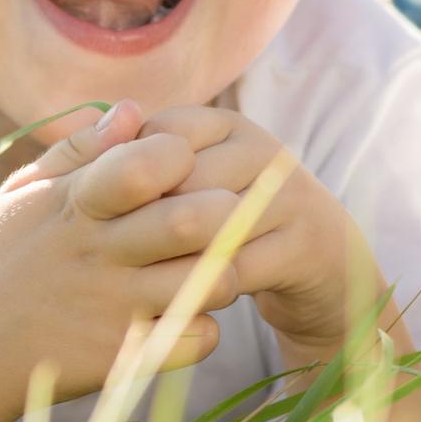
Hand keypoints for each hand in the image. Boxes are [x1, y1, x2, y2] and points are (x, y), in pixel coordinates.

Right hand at [0, 100, 228, 421]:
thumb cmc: (2, 262)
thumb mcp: (22, 197)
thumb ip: (79, 151)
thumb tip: (134, 109)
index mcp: (77, 205)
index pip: (150, 163)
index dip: (178, 155)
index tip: (174, 166)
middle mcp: (100, 255)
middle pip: (196, 219)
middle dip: (222, 209)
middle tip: (213, 215)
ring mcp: (115, 311)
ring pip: (215, 280)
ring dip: (224, 270)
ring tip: (202, 266)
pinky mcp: (125, 360)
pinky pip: (202, 338)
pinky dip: (205, 328)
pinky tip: (183, 315)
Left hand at [131, 106, 383, 362]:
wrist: (320, 267)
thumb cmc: (231, 223)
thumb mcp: (192, 182)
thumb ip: (139, 153)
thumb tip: (100, 116)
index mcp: (226, 125)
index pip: (158, 136)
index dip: (126, 180)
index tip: (109, 216)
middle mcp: (262, 150)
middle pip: (180, 181)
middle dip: (143, 226)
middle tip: (115, 259)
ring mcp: (289, 196)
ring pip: (207, 226)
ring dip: (168, 262)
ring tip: (140, 283)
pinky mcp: (304, 246)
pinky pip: (234, 270)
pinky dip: (197, 292)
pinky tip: (175, 306)